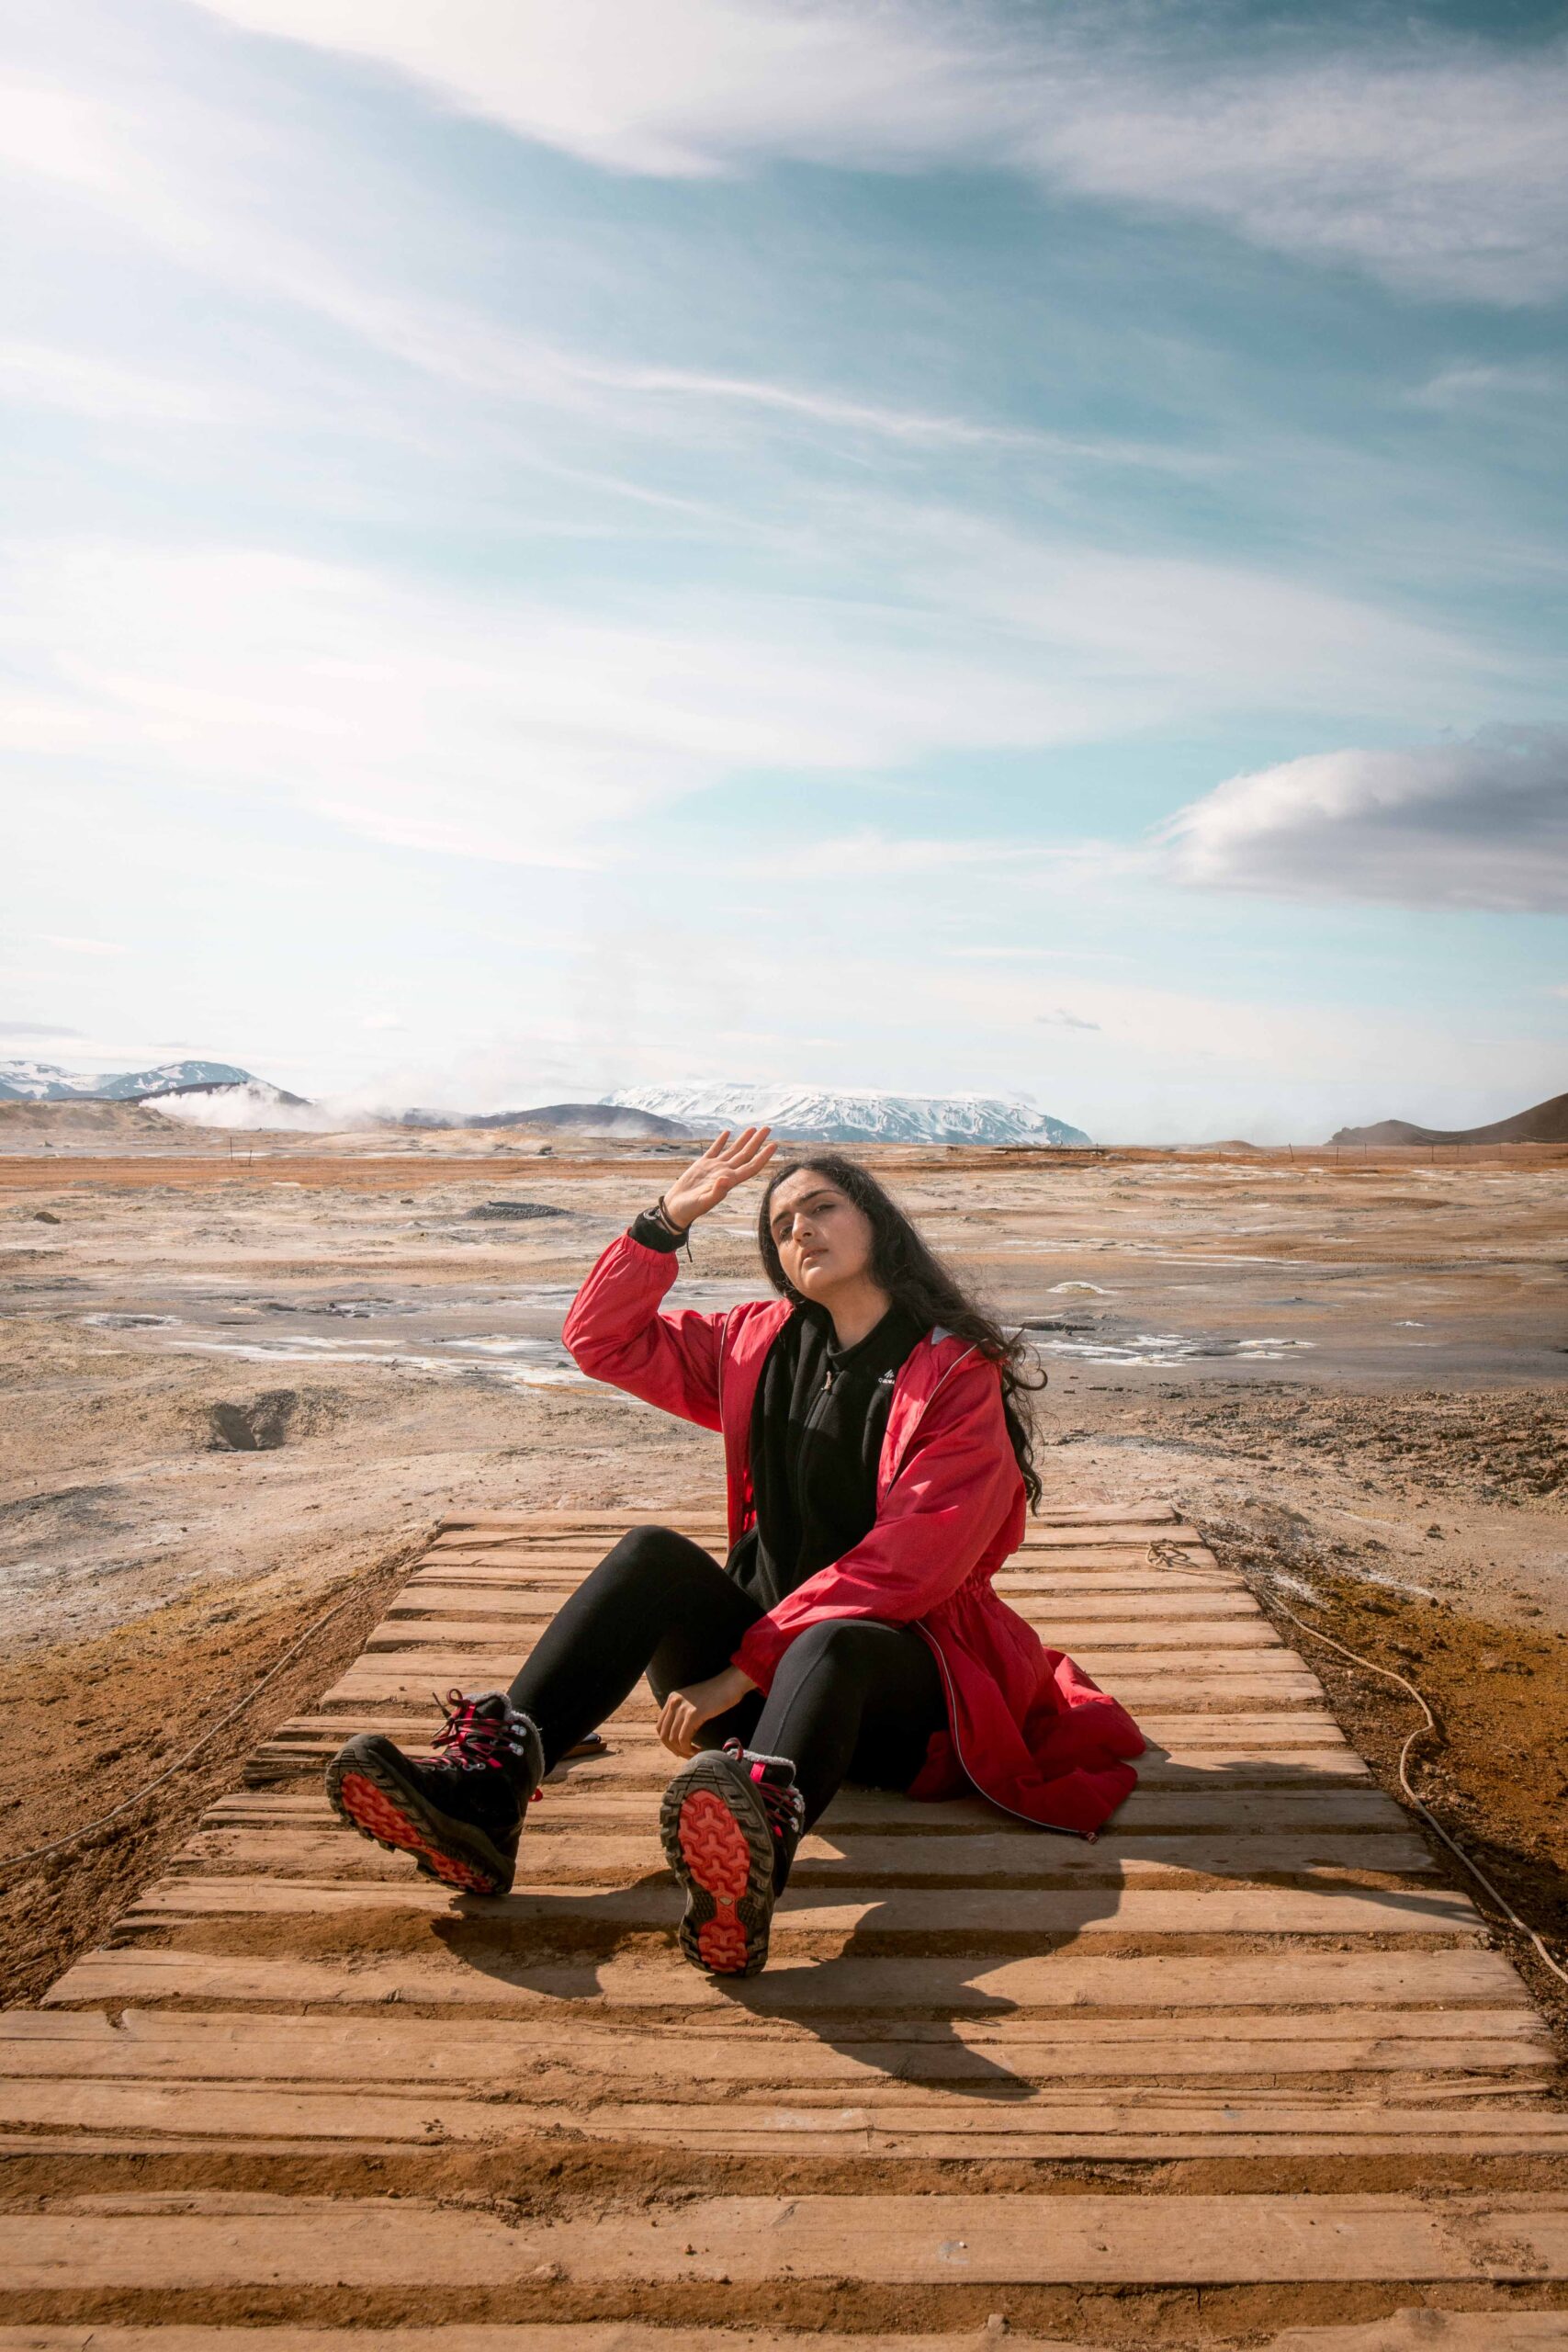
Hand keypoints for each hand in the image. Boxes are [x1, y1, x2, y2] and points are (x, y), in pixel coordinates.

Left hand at [657, 1664, 756, 1758]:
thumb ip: (684, 1712)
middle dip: (674, 1749)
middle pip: (663, 1734)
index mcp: (672, 1698)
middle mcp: (673, 1702)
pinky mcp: (693, 1714)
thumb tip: (679, 1734)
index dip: (667, 1742)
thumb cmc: (718, 1694)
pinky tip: (699, 1750)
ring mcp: (683, 1707)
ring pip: (673, 1739)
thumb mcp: (694, 1701)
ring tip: (695, 1754)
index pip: (660, 1726)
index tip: (680, 1749)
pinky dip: (689, 1749)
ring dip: (683, 1751)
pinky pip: (684, 1739)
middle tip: (687, 1755)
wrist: (731, 1683)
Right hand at [660, 1126, 775, 1232]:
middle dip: (757, 1141)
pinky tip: (727, 1132)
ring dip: (743, 1139)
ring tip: (753, 1128)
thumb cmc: (690, 1209)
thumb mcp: (703, 1201)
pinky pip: (715, 1149)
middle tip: (767, 1128)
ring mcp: (714, 1167)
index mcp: (729, 1181)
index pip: (751, 1166)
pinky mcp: (702, 1164)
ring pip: (733, 1150)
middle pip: (745, 1154)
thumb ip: (716, 1192)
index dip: (763, 1156)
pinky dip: (721, 1141)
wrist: (677, 1209)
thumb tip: (726, 1179)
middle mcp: (725, 1172)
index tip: (773, 1145)